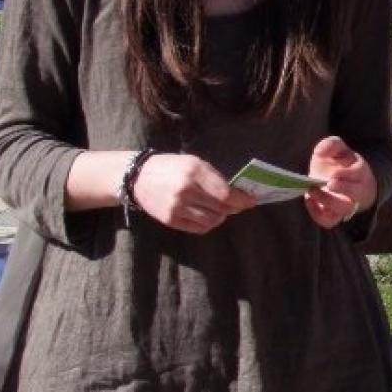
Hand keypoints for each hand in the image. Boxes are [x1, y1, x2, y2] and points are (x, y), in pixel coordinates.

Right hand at [132, 153, 255, 233]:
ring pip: (212, 221)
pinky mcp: (171, 220)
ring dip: (221, 217)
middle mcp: (186, 190)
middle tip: (237, 205)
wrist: (139, 177)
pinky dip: (208, 224)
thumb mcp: (194, 163)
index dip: (241, 200)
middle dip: (233, 208)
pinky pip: (199, 228)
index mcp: (194, 172)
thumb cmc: (172, 167)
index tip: (251, 201)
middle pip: (221, 208)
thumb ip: (215, 178)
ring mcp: (177, 207)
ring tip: (219, 210)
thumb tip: (237, 195)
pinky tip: (207, 215)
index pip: (225, 193)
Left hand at [304, 136, 375, 228]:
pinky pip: (329, 221)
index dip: (347, 175)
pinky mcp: (334, 215)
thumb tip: (321, 150)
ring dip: (327, 201)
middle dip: (342, 188)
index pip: (358, 174)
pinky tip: (309, 200)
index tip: (333, 173)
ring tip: (311, 191)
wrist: (342, 182)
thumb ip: (331, 145)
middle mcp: (356, 191)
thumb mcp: (338, 150)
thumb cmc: (339, 164)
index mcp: (359, 172)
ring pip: (342, 210)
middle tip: (327, 182)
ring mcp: (346, 205)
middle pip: (355, 194)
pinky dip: (318, 214)